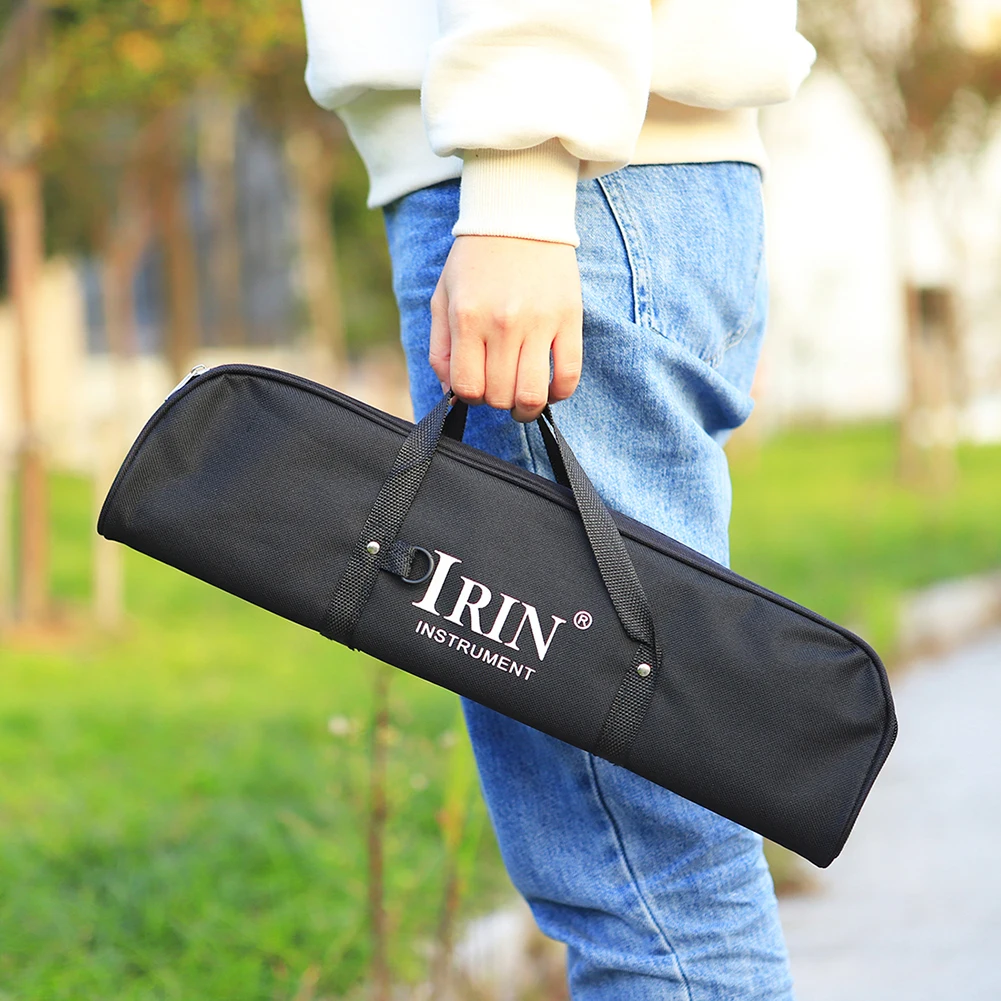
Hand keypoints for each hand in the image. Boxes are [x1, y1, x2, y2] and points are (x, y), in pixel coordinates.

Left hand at [429, 235, 582, 422]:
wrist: (519, 217)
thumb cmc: (476, 262)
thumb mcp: (443, 298)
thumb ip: (440, 348)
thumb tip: (450, 391)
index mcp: (468, 319)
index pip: (468, 388)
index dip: (470, 398)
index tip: (476, 387)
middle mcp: (503, 324)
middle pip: (499, 395)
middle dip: (496, 401)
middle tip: (499, 387)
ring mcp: (540, 323)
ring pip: (532, 394)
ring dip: (525, 407)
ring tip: (523, 399)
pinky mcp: (570, 319)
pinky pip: (569, 375)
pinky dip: (559, 393)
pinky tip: (550, 389)